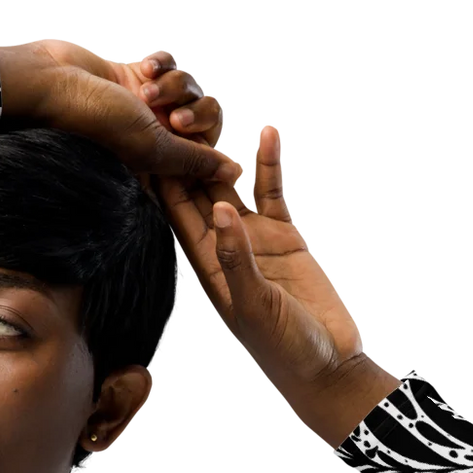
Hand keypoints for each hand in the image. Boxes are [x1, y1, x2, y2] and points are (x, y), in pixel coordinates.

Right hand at [0, 36, 244, 194]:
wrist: (56, 81)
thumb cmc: (98, 121)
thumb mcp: (154, 147)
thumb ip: (196, 160)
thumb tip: (234, 172)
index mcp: (161, 164)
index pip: (207, 155)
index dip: (207, 144)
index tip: (190, 138)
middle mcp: (157, 135)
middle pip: (207, 114)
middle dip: (195, 108)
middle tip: (172, 117)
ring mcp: (147, 104)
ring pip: (190, 82)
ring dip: (172, 82)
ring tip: (144, 88)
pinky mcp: (137, 74)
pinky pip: (170, 60)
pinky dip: (160, 60)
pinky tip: (141, 66)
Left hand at [155, 123, 384, 443]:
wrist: (329, 366)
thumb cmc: (284, 351)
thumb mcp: (255, 309)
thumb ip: (236, 261)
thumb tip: (218, 209)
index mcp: (205, 269)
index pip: (175, 216)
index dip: (160, 179)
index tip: (144, 140)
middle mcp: (224, 248)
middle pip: (196, 192)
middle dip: (184, 154)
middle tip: (169, 107)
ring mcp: (255, 239)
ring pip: (233, 183)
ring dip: (222, 150)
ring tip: (212, 108)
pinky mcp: (286, 235)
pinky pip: (273, 190)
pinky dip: (270, 162)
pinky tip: (267, 130)